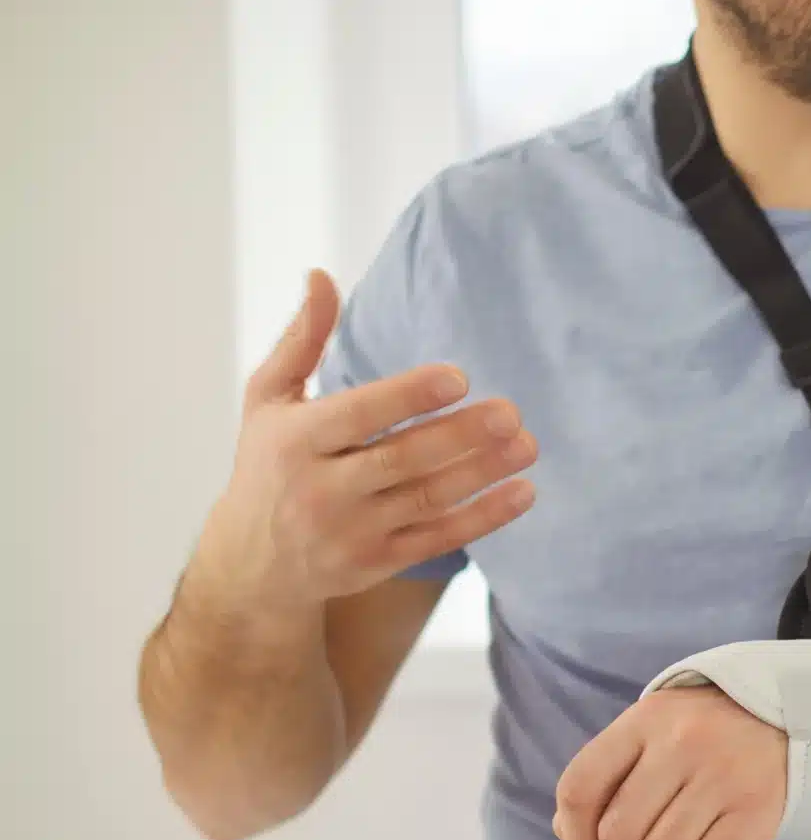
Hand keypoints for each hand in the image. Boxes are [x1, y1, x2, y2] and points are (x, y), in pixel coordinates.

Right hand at [191, 270, 538, 615]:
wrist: (254, 564)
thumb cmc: (268, 464)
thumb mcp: (268, 401)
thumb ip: (301, 341)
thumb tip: (321, 276)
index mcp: (295, 441)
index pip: (358, 416)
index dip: (408, 397)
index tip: (458, 378)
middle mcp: (323, 490)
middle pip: (402, 460)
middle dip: (460, 436)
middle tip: (510, 412)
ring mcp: (353, 531)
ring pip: (428, 499)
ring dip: (483, 473)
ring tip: (527, 445)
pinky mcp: (379, 562)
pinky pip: (440, 539)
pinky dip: (484, 518)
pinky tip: (522, 492)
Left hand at [553, 686, 786, 839]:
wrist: (793, 717)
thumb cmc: (710, 736)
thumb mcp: (656, 735)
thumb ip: (611, 778)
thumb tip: (570, 838)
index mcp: (643, 722)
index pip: (580, 788)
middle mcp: (678, 744)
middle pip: (620, 833)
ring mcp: (719, 776)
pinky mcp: (755, 809)